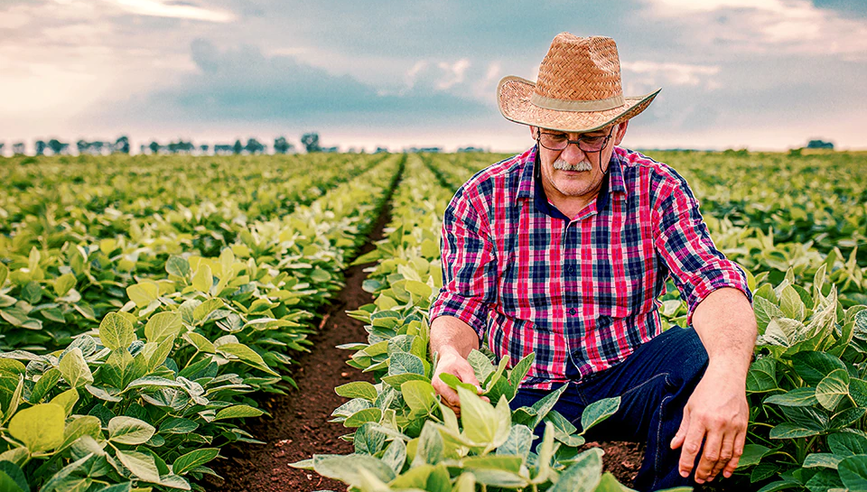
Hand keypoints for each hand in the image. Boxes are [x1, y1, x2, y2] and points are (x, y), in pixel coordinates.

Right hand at [431, 348, 483, 416]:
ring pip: (452, 410)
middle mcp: (436, 392)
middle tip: (484, 401)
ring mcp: (437, 397)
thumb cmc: (456, 363)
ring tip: (478, 401)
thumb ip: (471, 380)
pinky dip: (461, 408)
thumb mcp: (465, 368)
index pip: (454, 399)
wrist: (447, 361)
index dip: (468, 402)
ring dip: (465, 408)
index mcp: (440, 383)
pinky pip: (451, 409)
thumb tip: (479, 392)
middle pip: (453, 406)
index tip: (483, 400)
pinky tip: (470, 403)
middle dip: (469, 406)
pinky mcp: (441, 400)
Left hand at [670, 365, 748, 483]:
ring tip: (709, 477)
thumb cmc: (705, 391)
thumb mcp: (689, 407)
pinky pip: (738, 450)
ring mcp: (732, 426)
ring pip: (725, 455)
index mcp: (700, 417)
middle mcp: (717, 423)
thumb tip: (674, 446)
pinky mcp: (743, 427)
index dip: (687, 462)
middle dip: (702, 470)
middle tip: (698, 479)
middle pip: (709, 454)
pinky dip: (733, 464)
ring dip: (716, 469)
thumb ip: (683, 429)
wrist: (727, 376)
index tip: (683, 472)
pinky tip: (726, 472)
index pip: (692, 446)